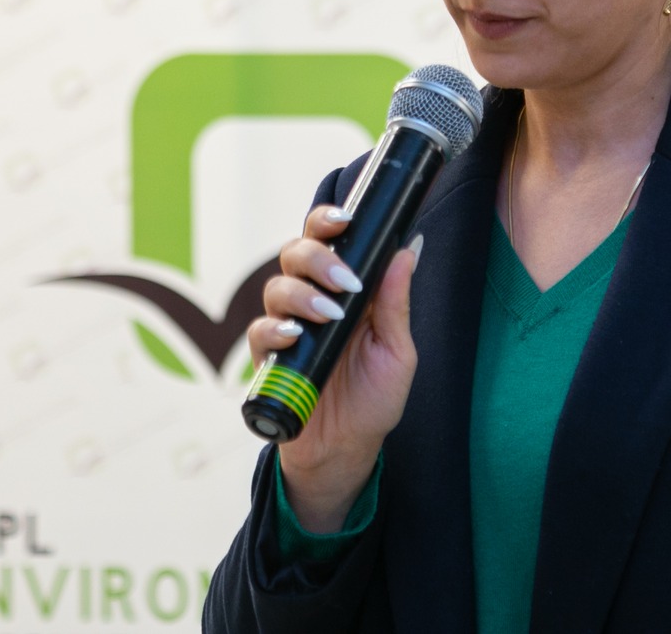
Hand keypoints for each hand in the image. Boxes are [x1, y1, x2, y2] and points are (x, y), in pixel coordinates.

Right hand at [245, 205, 420, 531]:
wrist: (348, 450)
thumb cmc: (375, 397)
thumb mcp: (397, 351)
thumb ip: (396, 302)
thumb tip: (410, 248)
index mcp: (344, 290)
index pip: (329, 241)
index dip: (328, 221)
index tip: (345, 220)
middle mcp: (311, 300)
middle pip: (296, 253)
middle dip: (317, 258)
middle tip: (343, 281)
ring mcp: (288, 327)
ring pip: (277, 287)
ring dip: (302, 294)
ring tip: (328, 315)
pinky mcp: (269, 358)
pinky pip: (260, 332)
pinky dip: (276, 329)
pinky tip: (295, 336)